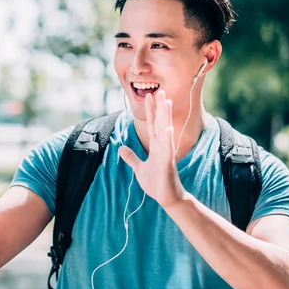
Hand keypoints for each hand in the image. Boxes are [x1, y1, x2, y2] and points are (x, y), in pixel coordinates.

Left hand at [118, 90, 185, 207]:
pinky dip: (168, 138)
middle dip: (159, 107)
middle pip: (160, 122)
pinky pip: (168, 148)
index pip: (152, 124)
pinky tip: (168, 128)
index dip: (150, 110)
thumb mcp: (138, 169)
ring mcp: (166, 153)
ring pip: (165, 130)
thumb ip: (131, 157)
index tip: (149, 96)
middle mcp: (162, 146)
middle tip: (161, 91)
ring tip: (167, 102)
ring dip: (165, 116)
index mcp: (155, 146)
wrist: (167, 198)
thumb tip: (120, 148)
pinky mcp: (168, 163)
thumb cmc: (156, 183)